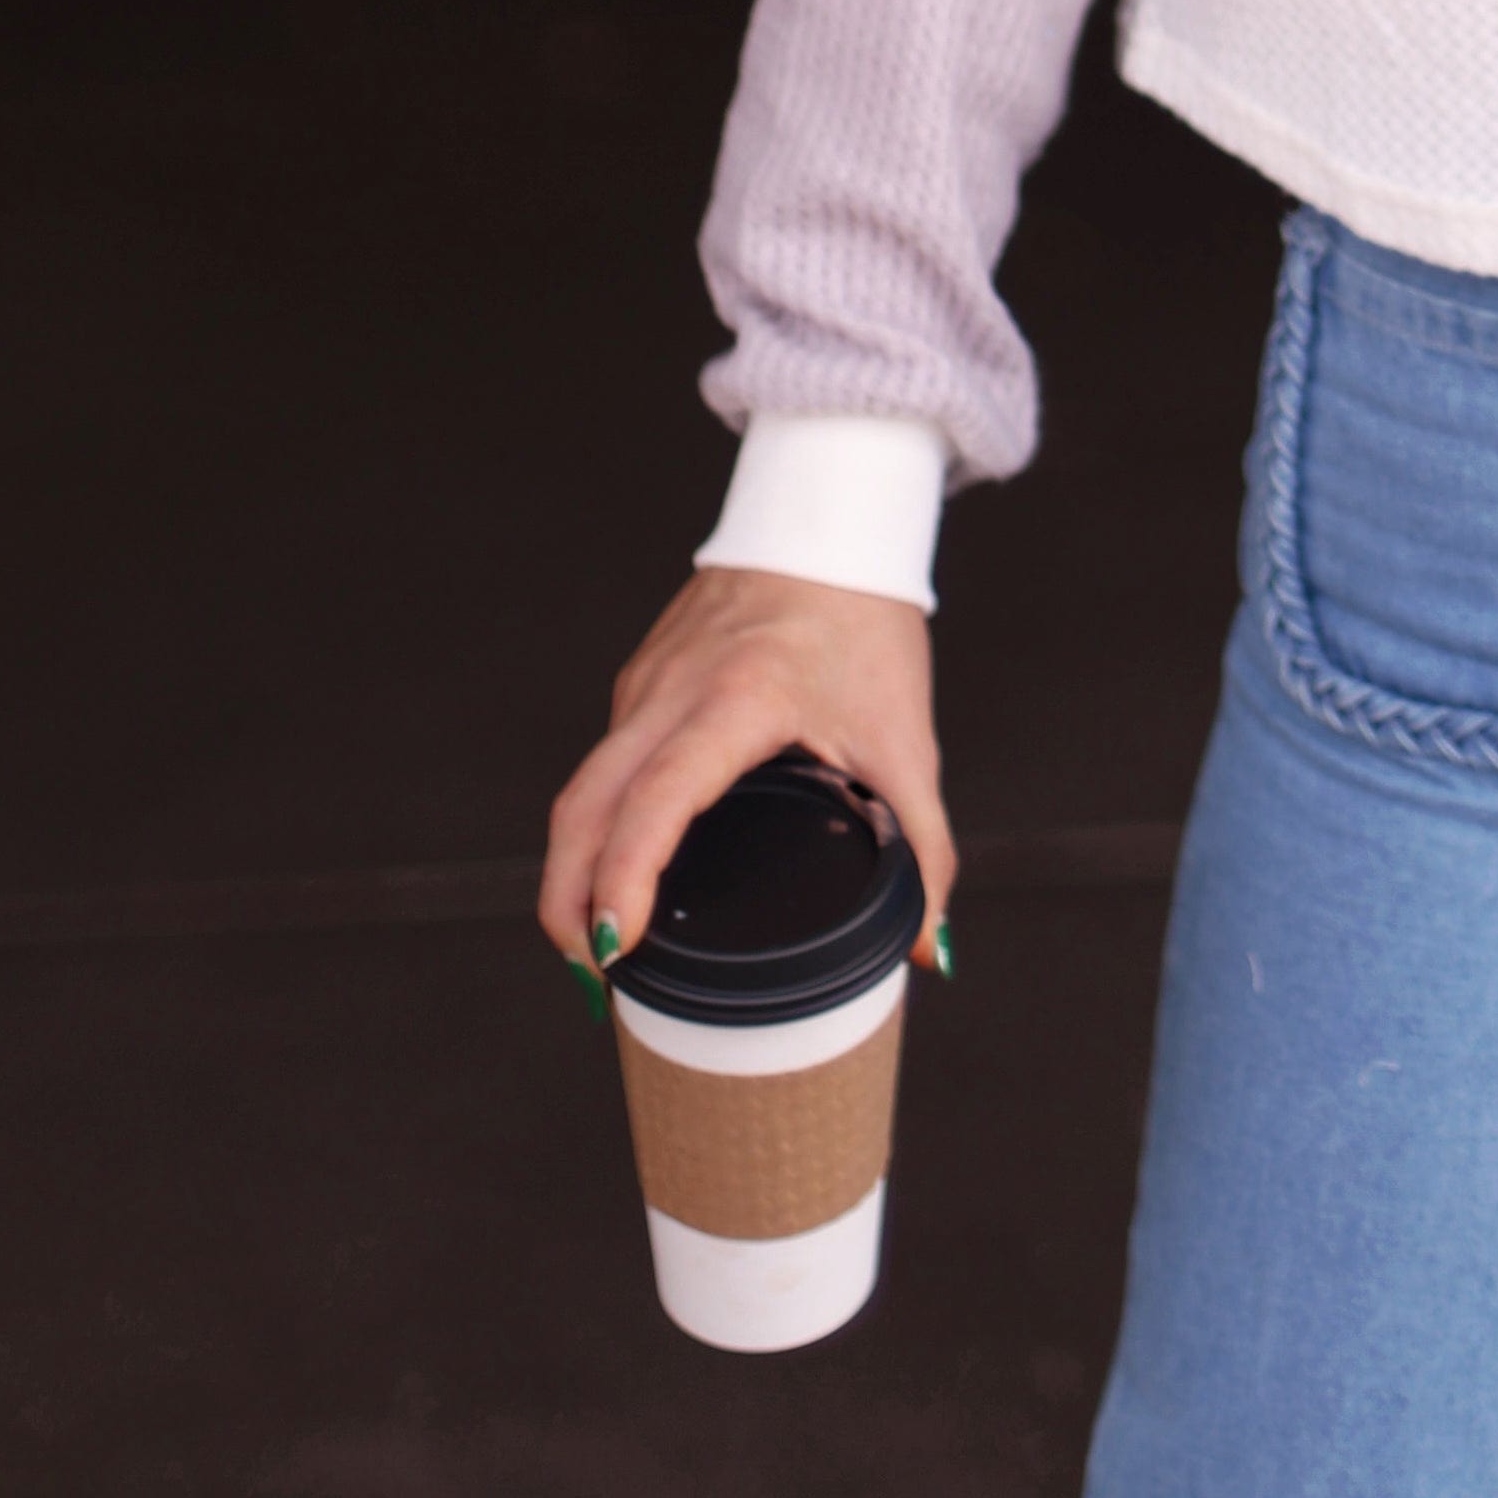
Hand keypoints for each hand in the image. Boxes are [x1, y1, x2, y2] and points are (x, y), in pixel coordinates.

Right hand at [539, 564, 956, 975]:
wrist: (831, 521)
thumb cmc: (867, 620)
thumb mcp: (904, 740)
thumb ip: (923, 848)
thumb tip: (929, 946)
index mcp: (737, 702)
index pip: (656, 801)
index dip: (624, 879)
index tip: (616, 948)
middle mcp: (672, 691)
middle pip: (584, 808)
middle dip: (568, 901)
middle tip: (593, 976)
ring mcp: (646, 682)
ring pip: (584, 786)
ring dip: (574, 865)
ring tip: (599, 940)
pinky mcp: (641, 677)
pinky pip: (604, 759)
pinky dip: (599, 820)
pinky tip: (621, 863)